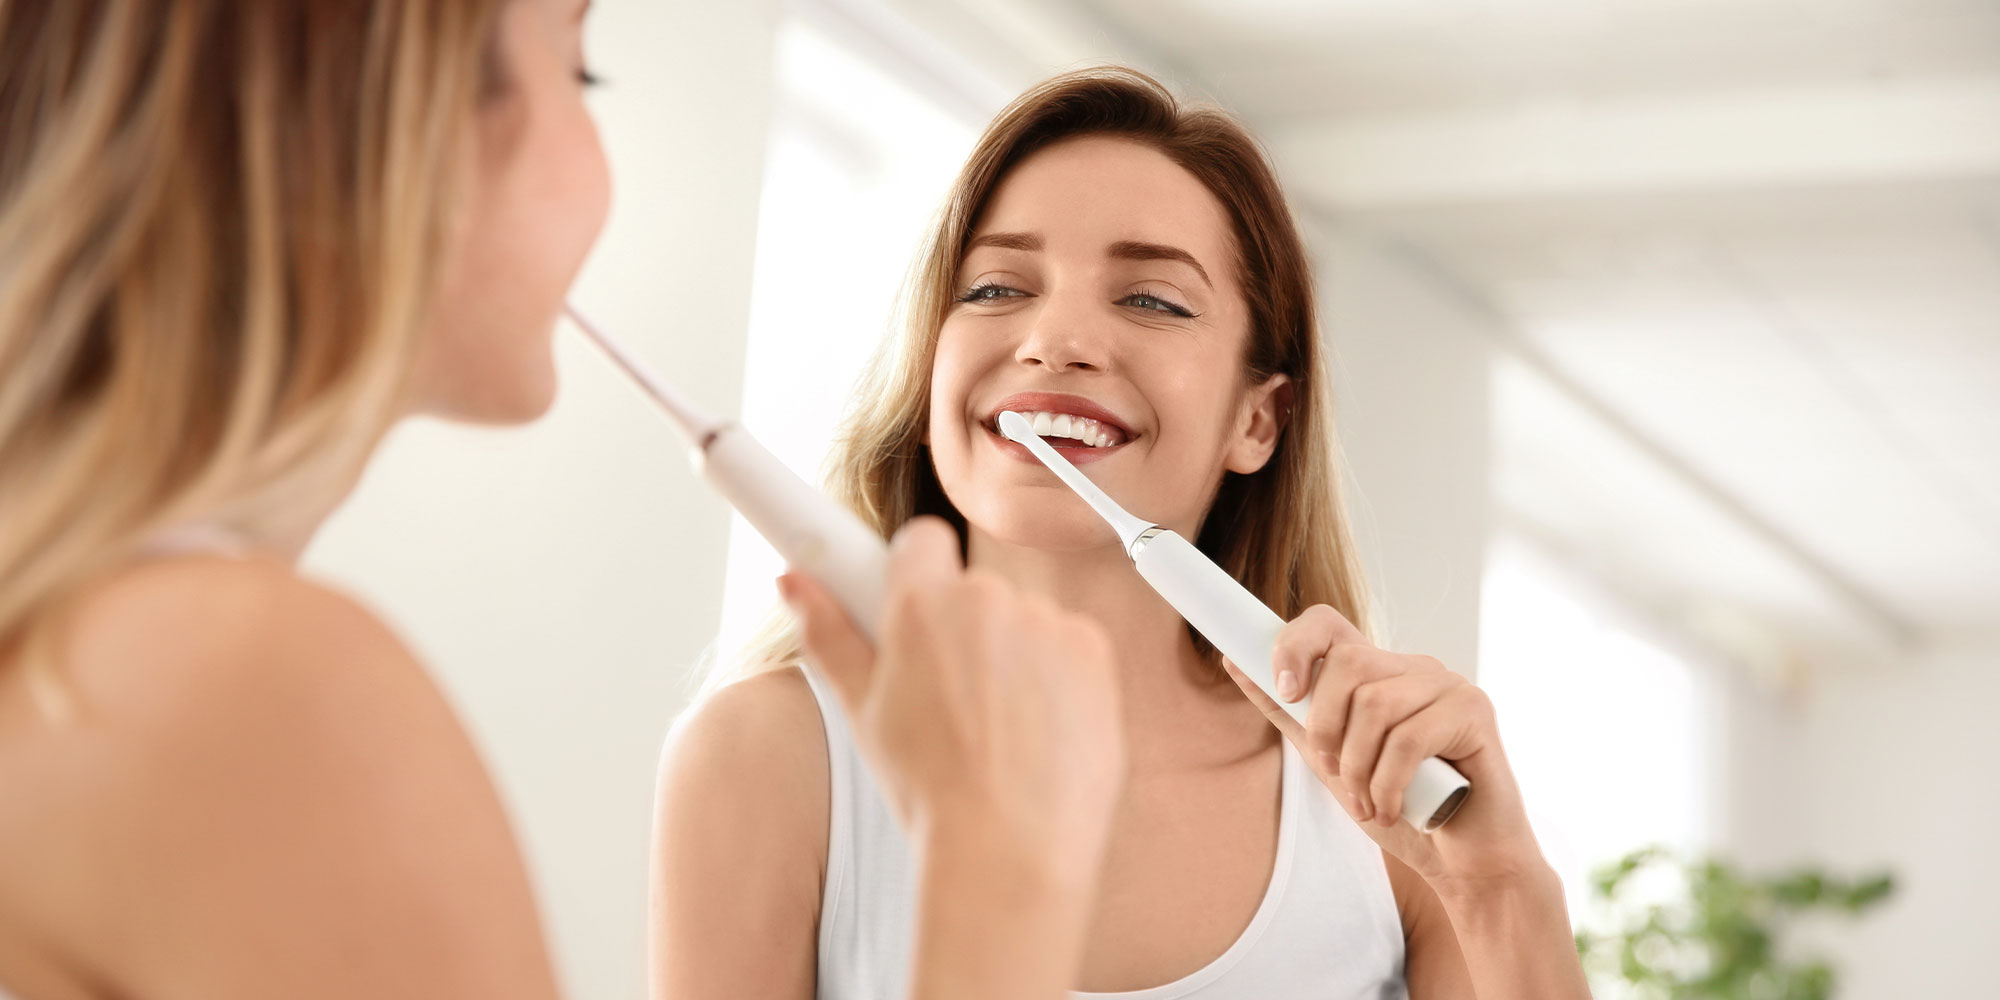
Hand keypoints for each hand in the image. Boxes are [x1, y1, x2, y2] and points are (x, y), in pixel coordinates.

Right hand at [777, 517, 1125, 884]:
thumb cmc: (931, 791)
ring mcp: (1047, 623)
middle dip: (963, 630)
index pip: (922, 540)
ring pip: (1024, 621)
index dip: (916, 575)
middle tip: (950, 698)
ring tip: (996, 730)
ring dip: (1013, 656)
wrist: (1008, 850)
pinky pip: (1069, 646)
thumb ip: (828, 633)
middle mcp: (988, 599)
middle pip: (974, 589)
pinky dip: (1058, 679)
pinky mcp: (1094, 651)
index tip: (914, 609)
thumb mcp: (861, 712)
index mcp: (922, 604)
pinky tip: (1038, 731)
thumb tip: (794, 581)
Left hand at [1221, 604, 1546, 898]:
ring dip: (1358, 768)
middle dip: (1326, 728)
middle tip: (1335, 773)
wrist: (1464, 861)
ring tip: (1368, 803)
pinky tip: (1393, 808)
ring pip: (1375, 704)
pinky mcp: (1474, 711)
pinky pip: (1409, 738)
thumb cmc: (1402, 809)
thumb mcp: (1330, 761)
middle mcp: (1413, 668)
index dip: (1294, 645)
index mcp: (1378, 673)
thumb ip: (1290, 714)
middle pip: (1346, 664)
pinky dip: (1388, 784)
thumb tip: (1233, 661)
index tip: (1284, 689)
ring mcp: (1448, 685)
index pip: (1327, 623)